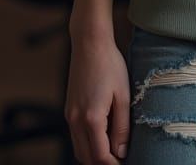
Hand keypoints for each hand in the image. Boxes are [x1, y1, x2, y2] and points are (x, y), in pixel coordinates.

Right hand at [65, 32, 131, 163]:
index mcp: (91, 118)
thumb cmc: (110, 65)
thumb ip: (122, 127)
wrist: (90, 43)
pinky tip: (103, 136)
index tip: (126, 162)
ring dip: (93, 155)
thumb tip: (122, 153)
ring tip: (114, 150)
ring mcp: (69, 115)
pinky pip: (76, 136)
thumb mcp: (123, 95)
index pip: (100, 156)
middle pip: (86, 158)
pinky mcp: (68, 109)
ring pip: (79, 149)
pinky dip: (87, 143)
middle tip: (121, 159)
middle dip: (102, 163)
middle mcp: (75, 120)